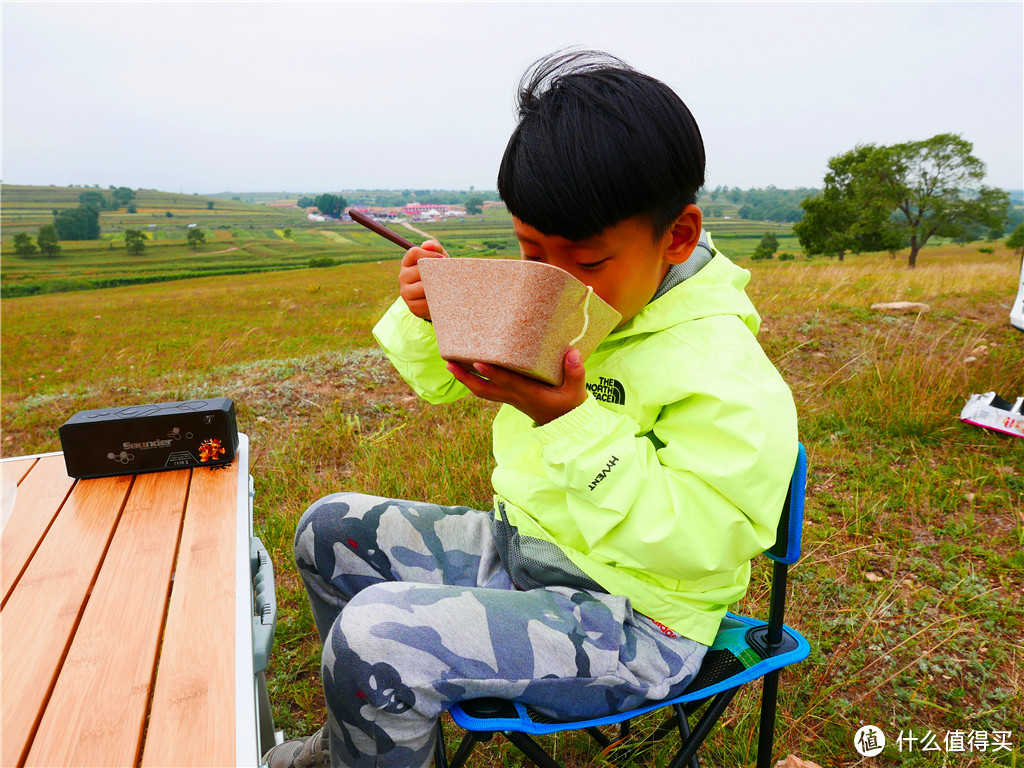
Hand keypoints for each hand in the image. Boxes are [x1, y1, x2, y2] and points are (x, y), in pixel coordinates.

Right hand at [399, 240, 447, 319]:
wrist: (440, 299)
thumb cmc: (439, 274)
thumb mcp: (439, 259)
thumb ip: (435, 248)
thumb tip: (427, 245)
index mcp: (407, 262)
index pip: (414, 253)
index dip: (429, 254)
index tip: (442, 259)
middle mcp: (403, 276)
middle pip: (419, 270)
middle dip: (436, 272)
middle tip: (447, 275)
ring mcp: (405, 292)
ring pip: (423, 287)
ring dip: (437, 287)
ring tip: (445, 286)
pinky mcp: (413, 307)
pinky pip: (427, 302)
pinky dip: (437, 300)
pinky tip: (440, 298)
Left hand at [445, 349, 587, 425]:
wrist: (565, 425)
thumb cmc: (570, 405)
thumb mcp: (577, 391)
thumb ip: (576, 373)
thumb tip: (573, 353)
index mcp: (529, 394)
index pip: (508, 383)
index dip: (493, 374)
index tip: (477, 362)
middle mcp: (514, 397)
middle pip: (484, 390)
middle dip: (466, 378)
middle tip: (449, 363)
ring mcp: (509, 398)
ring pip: (482, 391)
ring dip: (465, 379)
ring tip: (450, 364)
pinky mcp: (509, 397)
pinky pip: (487, 390)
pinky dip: (475, 380)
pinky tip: (467, 367)